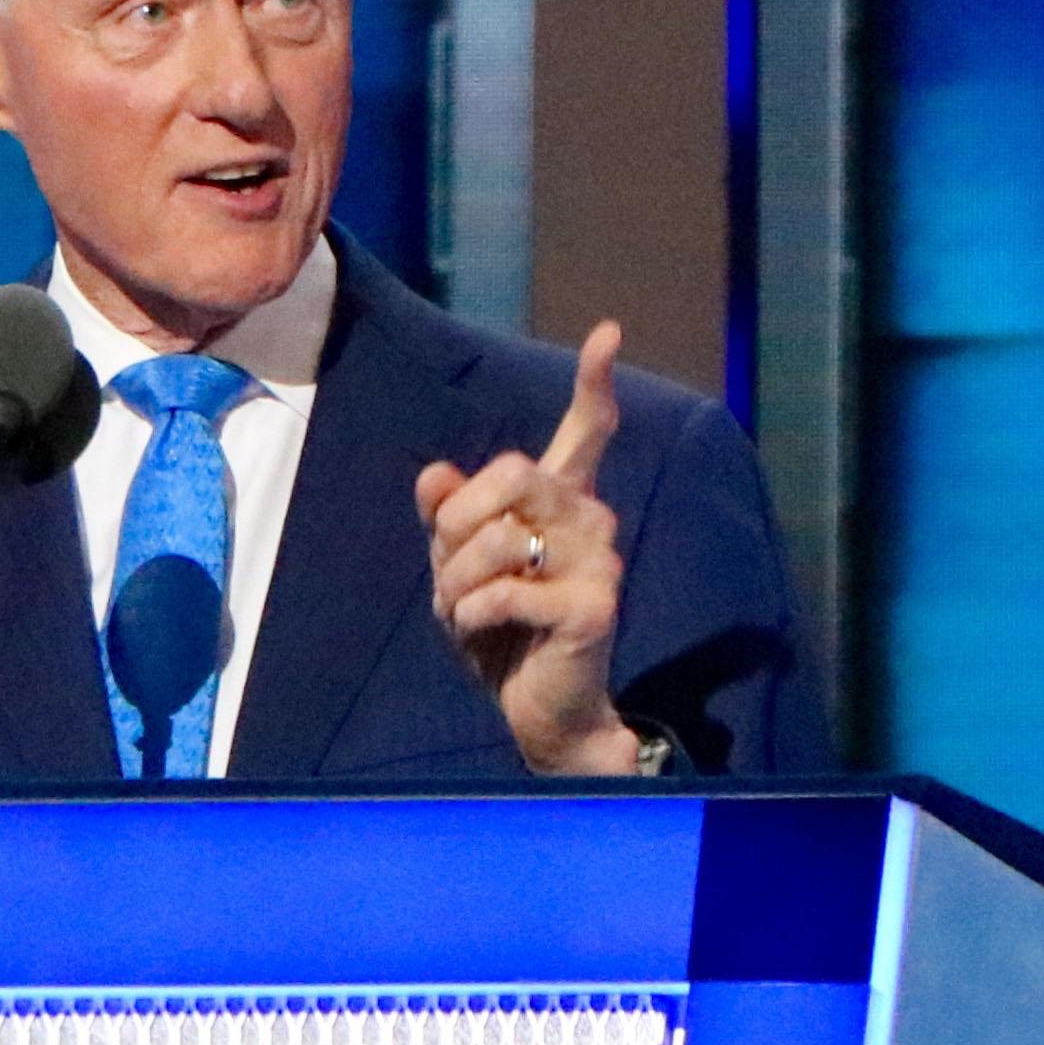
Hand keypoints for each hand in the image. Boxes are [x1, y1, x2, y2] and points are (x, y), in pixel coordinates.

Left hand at [418, 321, 640, 777]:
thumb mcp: (458, 571)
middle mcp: (591, 520)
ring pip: (500, 537)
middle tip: (448, 572)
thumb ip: (448, 520)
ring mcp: (600, 560)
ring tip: (462, 613)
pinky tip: (479, 632)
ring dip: (455, 581)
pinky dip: (471, 614)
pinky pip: (506, 590)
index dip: (594, 385)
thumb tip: (434, 473)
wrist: (537, 710)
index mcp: (562, 504)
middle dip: (456, 524)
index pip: (585, 433)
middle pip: (510, 472)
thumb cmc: (501, 634)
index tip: (609, 334)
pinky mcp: (595, 605)